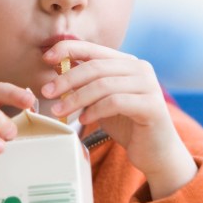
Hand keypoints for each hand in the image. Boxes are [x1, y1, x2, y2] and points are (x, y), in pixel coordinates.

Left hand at [41, 40, 196, 199]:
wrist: (156, 153)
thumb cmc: (127, 125)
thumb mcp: (102, 100)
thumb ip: (87, 84)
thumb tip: (57, 69)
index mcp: (128, 62)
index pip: (94, 49)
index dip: (69, 49)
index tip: (46, 58)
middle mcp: (141, 68)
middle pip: (96, 67)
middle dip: (67, 79)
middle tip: (47, 92)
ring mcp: (149, 85)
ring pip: (103, 85)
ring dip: (76, 97)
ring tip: (59, 111)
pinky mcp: (152, 106)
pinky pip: (116, 102)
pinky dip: (95, 110)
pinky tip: (84, 120)